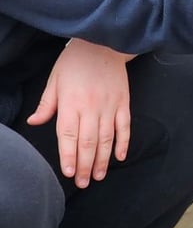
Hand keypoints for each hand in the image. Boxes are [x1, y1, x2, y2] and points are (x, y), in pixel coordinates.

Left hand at [27, 39, 133, 187]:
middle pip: (88, 142)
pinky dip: (124, 143)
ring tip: (99, 176)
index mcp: (71, 103)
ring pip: (106, 139)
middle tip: (84, 183)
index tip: (70, 173)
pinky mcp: (123, 103)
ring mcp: (109, 106)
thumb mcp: (54, 80)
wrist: (103, 44)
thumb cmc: (75, 62)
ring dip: (103, 159)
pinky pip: (125, 127)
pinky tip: (120, 156)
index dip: (69, 156)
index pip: (68, 135)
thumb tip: (33, 122)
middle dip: (85, 165)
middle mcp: (91, 107)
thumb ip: (46, 104)